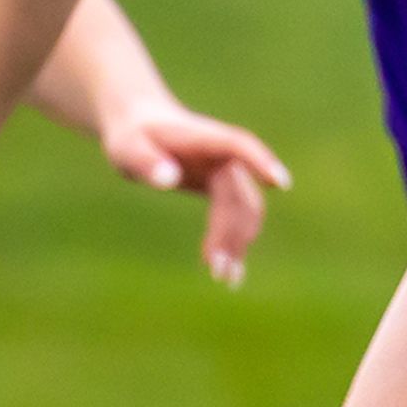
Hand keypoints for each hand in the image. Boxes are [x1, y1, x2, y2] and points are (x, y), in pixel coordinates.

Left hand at [97, 97, 293, 286]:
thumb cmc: (131, 136)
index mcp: (205, 138)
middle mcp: (223, 155)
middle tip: (217, 271)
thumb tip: (170, 180)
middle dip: (232, 233)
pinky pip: (238, 216)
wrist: (139, 127)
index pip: (239, 146)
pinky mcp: (224, 188)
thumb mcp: (126, 147)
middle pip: (239, 195)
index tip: (280, 183)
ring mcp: (227, 172)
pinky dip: (236, 242)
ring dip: (238, 242)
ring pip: (245, 210)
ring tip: (226, 278)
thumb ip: (145, 162)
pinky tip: (230, 273)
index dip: (261, 162)